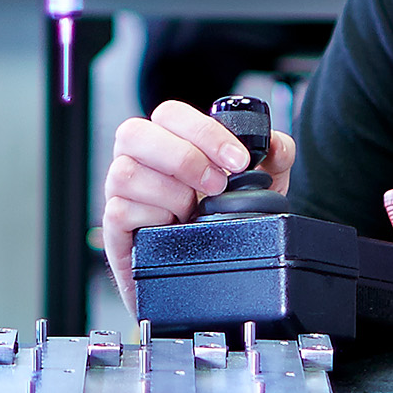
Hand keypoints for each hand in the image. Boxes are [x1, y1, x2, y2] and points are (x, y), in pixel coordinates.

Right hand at [101, 100, 295, 313]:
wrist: (209, 277)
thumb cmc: (224, 222)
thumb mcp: (261, 187)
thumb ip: (275, 157)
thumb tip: (277, 145)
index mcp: (169, 141)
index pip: (170, 114)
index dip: (204, 131)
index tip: (238, 159)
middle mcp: (139, 161)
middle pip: (133, 133)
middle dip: (183, 157)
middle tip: (217, 184)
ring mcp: (122, 193)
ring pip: (124, 172)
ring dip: (170, 191)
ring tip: (194, 210)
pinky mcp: (115, 227)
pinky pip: (119, 211)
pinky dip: (153, 218)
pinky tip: (174, 227)